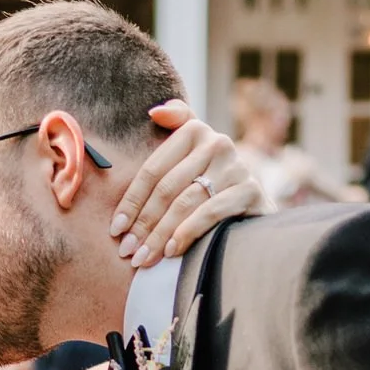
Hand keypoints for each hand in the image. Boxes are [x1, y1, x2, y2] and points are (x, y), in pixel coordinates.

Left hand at [108, 101, 266, 269]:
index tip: (116, 229)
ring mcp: (235, 166)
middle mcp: (217, 143)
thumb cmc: (211, 182)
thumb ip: (174, 127)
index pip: (153, 170)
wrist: (254, 205)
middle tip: (128, 250)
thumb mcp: (191, 154)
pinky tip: (171, 251)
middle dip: (143, 223)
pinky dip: (187, 233)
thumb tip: (154, 112)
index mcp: (195, 131)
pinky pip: (210, 213)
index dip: (131, 201)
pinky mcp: (250, 190)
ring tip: (144, 257)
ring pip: (185, 203)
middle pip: (167, 188)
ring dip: (160, 234)